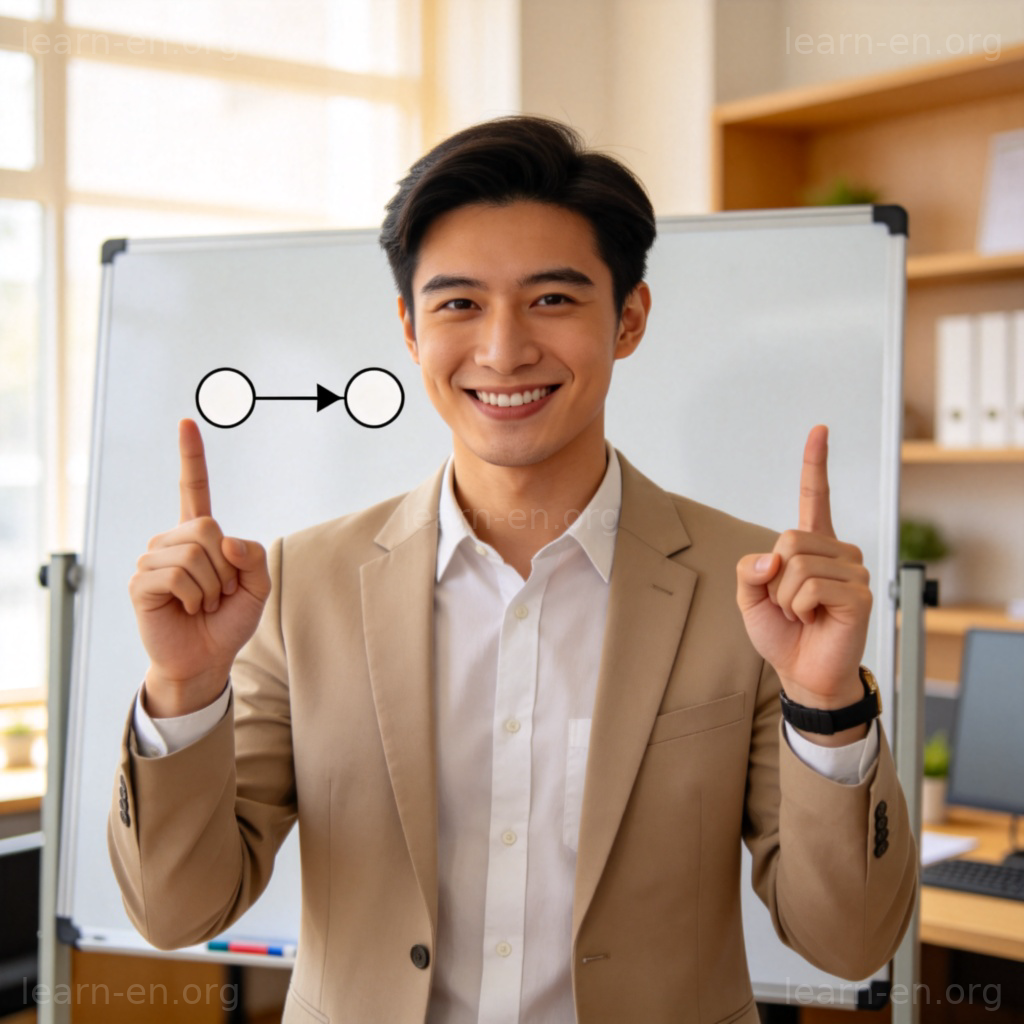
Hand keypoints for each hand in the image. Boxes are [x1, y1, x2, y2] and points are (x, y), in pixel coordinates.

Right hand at [129, 419, 270, 715]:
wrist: (207, 658)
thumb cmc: (229, 620)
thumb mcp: (258, 587)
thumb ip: (254, 557)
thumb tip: (224, 539)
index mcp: (201, 535)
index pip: (194, 488)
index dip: (191, 457)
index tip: (186, 422)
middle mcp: (172, 540)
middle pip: (208, 528)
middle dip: (227, 567)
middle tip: (220, 592)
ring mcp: (153, 559)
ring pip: (194, 554)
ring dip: (212, 586)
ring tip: (203, 603)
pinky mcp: (141, 583)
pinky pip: (176, 576)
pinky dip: (194, 597)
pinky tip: (186, 608)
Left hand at [736, 426, 871, 727]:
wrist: (802, 672)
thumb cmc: (781, 632)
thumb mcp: (750, 597)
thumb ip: (749, 569)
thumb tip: (774, 557)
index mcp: (812, 546)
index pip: (815, 497)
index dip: (815, 463)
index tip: (819, 430)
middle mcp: (837, 552)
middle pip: (788, 537)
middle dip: (774, 576)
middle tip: (788, 603)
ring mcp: (852, 571)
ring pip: (797, 564)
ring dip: (785, 596)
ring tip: (802, 613)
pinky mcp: (859, 593)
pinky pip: (809, 586)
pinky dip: (798, 607)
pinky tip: (814, 619)